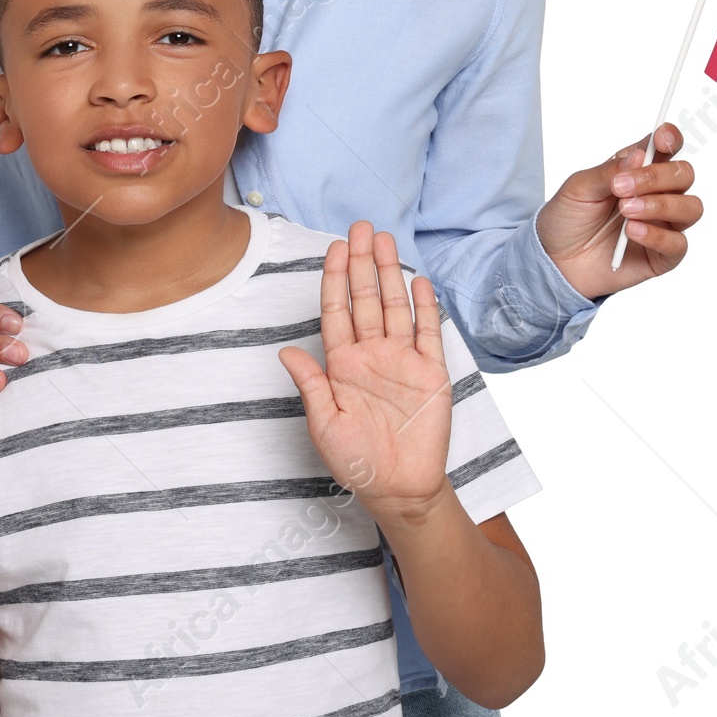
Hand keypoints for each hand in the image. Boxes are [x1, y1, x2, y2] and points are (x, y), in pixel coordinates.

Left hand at [279, 222, 452, 526]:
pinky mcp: (430, 372)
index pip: (336, 311)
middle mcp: (371, 355)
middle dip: (362, 262)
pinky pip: (427, 332)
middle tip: (361, 227)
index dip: (335, 279)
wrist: (399, 489)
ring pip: (395, 306)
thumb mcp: (325, 425)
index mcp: (342, 364)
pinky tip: (420, 281)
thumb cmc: (356, 462)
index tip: (335, 247)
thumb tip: (285, 351)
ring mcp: (402, 360)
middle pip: (365, 299)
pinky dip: (424, 306)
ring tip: (385, 240)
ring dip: (390, 273)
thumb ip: (311, 385)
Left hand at [535, 123, 703, 300]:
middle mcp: (657, 195)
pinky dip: (656, 235)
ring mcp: (663, 225)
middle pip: (683, 175)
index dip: (670, 139)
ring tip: (625, 210)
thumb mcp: (578, 188)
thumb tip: (638, 155)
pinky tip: (631, 231)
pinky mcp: (662, 255)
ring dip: (660, 205)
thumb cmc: (568, 219)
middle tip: (621, 188)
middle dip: (656, 177)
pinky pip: (678, 244)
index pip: (666, 148)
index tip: (661, 138)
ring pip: (691, 207)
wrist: (555, 260)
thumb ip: (609, 171)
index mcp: (638, 171)